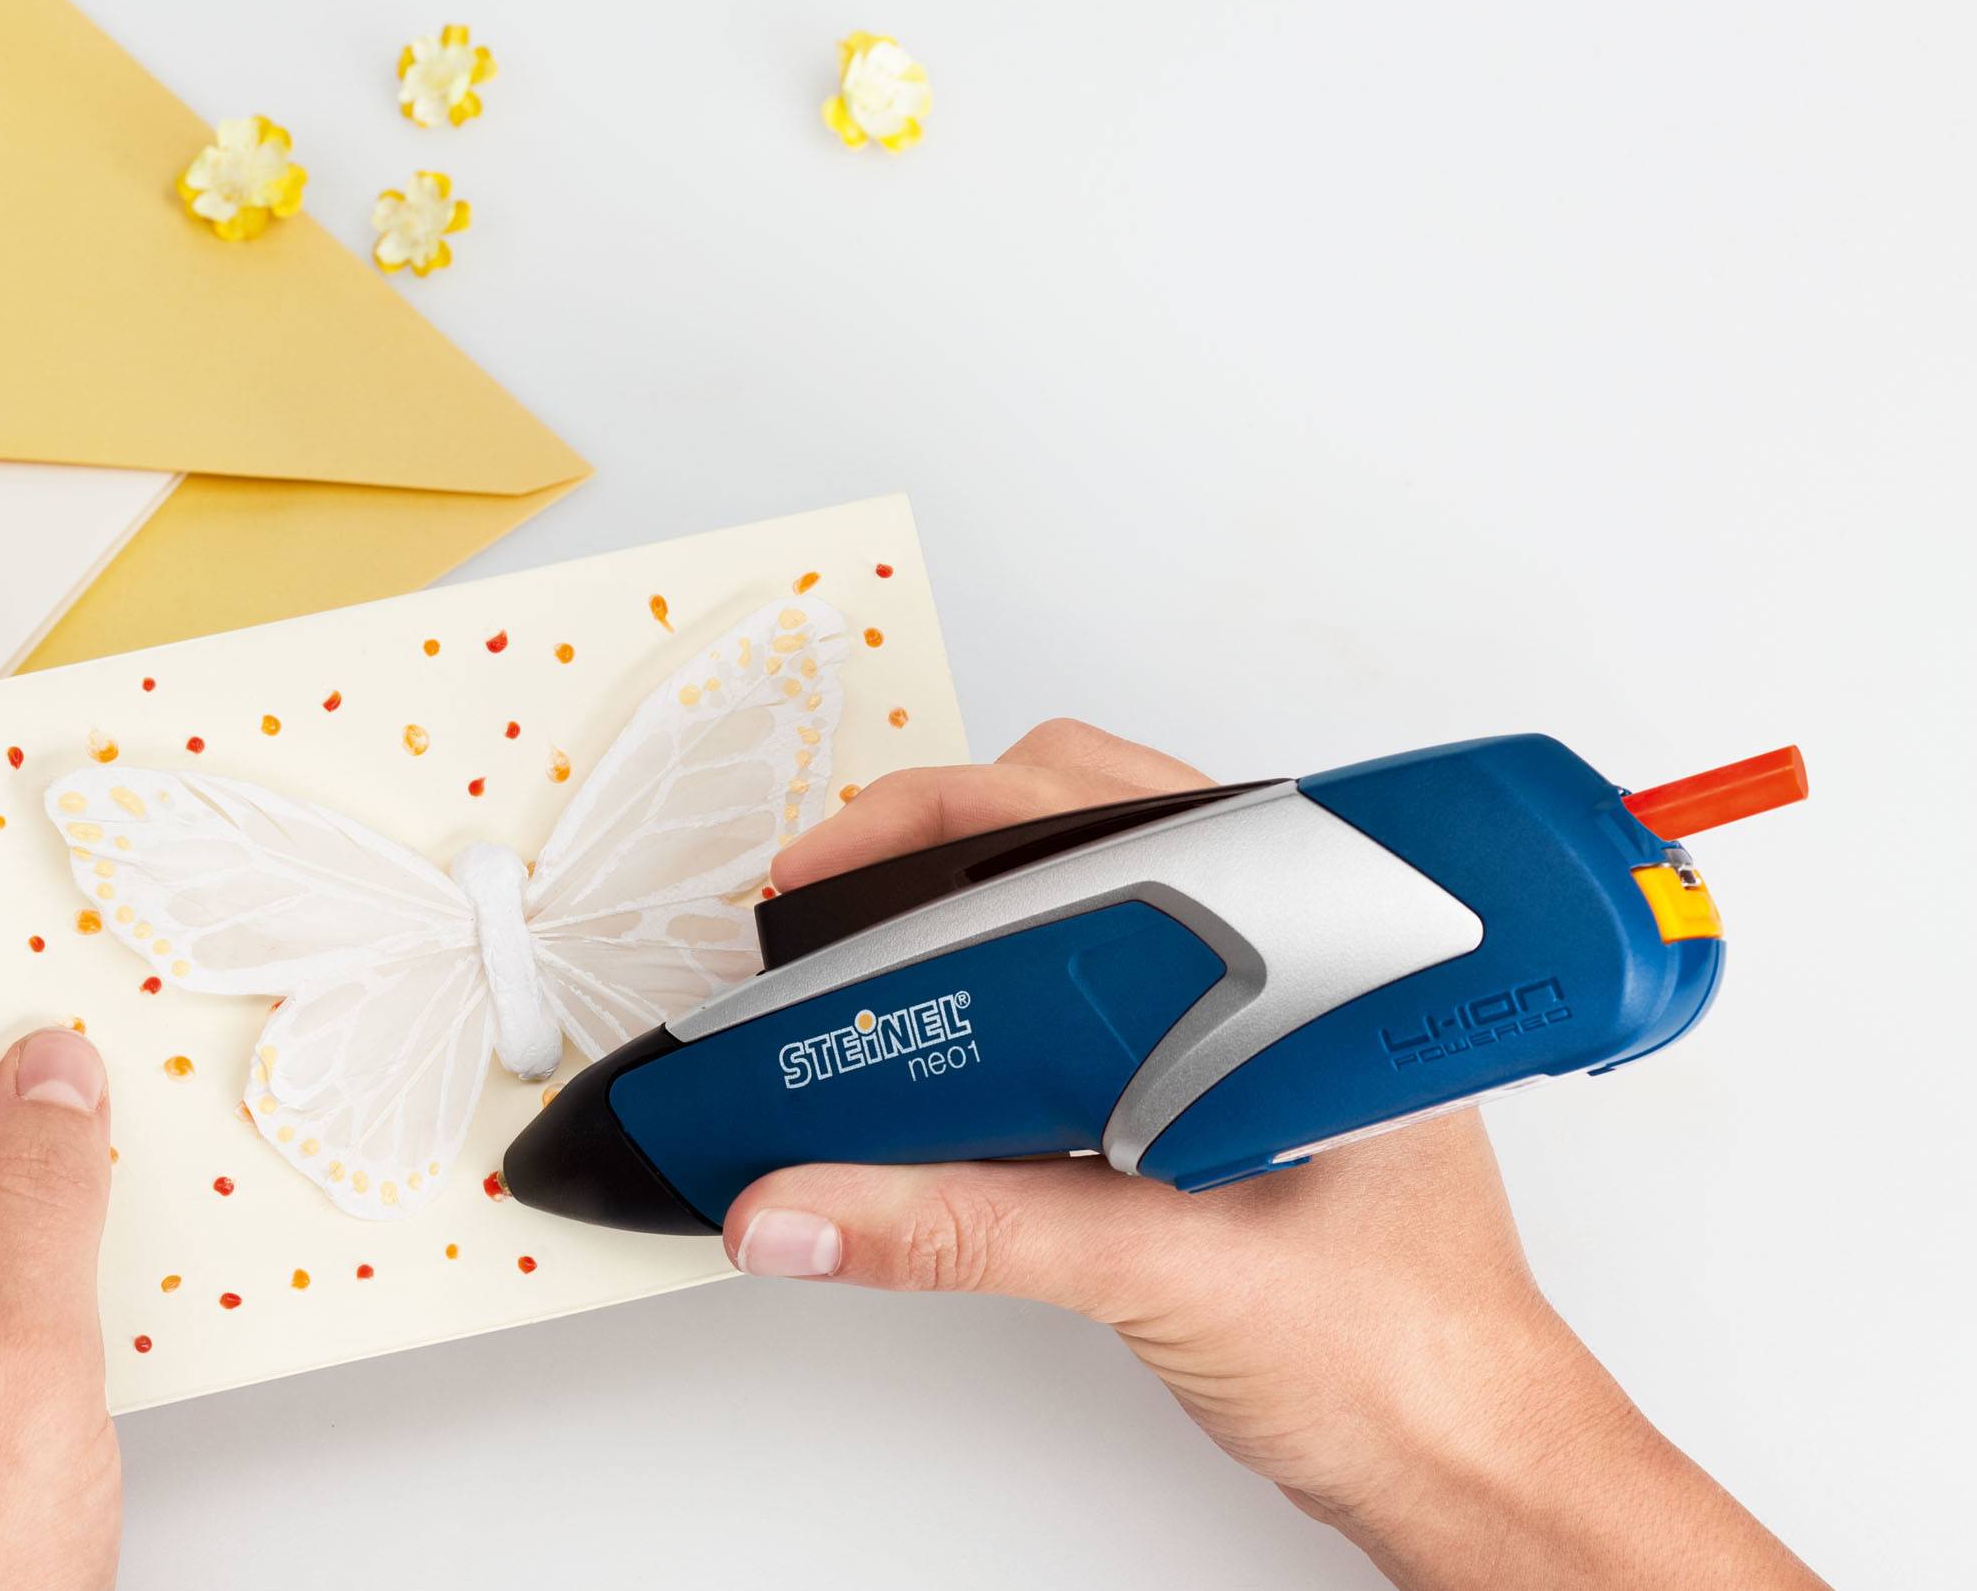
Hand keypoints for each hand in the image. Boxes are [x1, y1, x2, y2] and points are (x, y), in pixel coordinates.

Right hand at [727, 721, 1824, 1590]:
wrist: (1474, 1467)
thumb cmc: (1410, 1360)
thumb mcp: (1160, 1273)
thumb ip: (966, 1234)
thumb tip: (807, 1206)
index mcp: (1310, 946)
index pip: (1097, 815)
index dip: (939, 826)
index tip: (832, 881)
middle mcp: (1295, 953)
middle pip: (1075, 826)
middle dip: (931, 852)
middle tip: (828, 915)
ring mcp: (1265, 1013)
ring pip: (1086, 906)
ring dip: (970, 925)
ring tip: (872, 975)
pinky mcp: (1231, 1080)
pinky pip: (1097, 1000)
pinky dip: (1007, 1006)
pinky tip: (954, 1061)